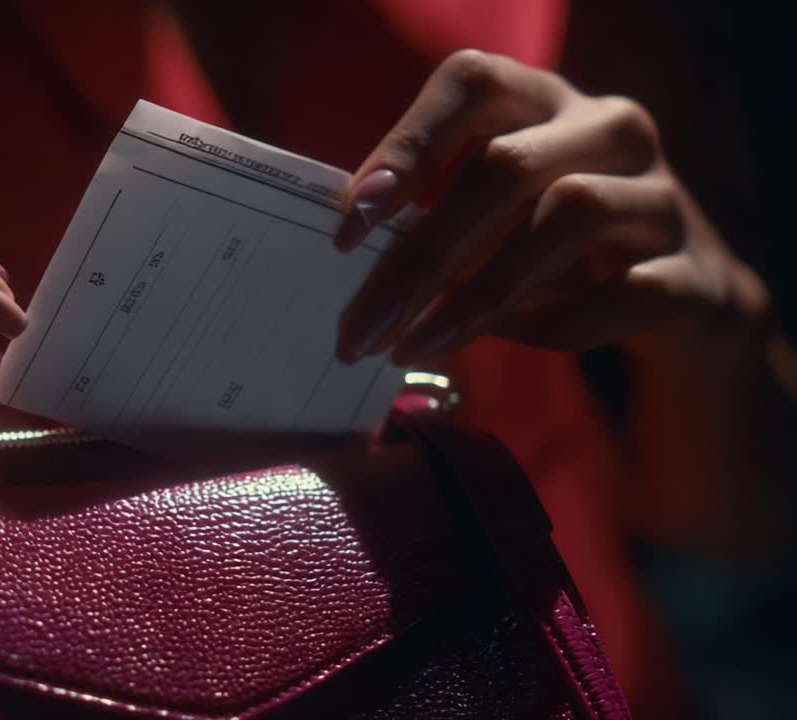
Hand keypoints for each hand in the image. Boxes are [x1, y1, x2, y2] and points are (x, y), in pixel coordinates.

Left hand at [334, 49, 740, 366]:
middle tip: (360, 326)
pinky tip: (504, 342)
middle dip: (421, 254)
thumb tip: (350, 258)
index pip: (473, 83)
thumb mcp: (494, 214)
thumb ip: (433, 217)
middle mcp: (609, 129)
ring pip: (572, 214)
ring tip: (413, 346)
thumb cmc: (550, 246)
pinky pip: (626, 293)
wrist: (677, 297)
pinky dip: (557, 325)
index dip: (407, 145)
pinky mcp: (695, 274)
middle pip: (506, 165)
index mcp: (543, 101)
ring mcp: (663, 197)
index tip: (351, 225)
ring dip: (478, 293)